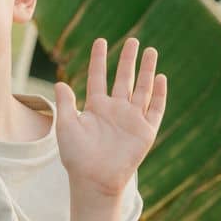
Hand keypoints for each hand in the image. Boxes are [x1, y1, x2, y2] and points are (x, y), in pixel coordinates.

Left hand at [54, 37, 167, 198]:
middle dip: (128, 60)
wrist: (94, 180)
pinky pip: (155, 109)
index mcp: (96, 107)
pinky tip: (161, 78)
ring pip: (142, 89)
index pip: (98, 77)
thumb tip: (59, 83)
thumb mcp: (66, 127)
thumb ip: (65, 104)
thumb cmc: (77, 156)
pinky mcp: (145, 131)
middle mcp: (115, 110)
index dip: (99, 60)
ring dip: (147, 71)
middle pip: (123, 79)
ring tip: (151, 51)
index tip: (100, 41)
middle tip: (132, 40)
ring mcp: (131, 119)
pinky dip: (159, 94)